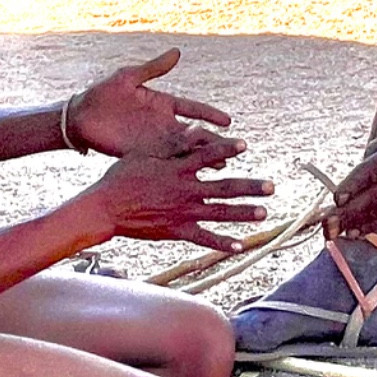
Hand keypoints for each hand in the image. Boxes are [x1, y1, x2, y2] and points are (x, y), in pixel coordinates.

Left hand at [67, 49, 230, 157]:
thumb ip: (154, 68)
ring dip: (202, 156)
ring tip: (222, 163)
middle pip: (195, 133)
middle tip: (235, 148)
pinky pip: (165, 161)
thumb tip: (178, 51)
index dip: (210, 114)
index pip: (193, 109)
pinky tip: (193, 172)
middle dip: (214, 140)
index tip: (228, 121)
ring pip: (184, 150)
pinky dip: (180, 166)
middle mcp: (163, 123)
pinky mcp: (142, 154)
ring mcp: (154, 140)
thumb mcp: (129, 77)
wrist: (80, 117)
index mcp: (163, 103)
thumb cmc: (103, 93)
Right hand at [82, 130, 271, 252]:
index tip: (245, 145)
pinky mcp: (177, 231)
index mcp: (177, 169)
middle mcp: (185, 190)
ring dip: (244, 213)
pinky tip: (240, 246)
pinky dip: (222, 243)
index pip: (208, 156)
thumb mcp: (144, 154)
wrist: (106, 208)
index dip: (227, 149)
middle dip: (250, 187)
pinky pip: (204, 238)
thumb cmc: (121, 177)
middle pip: (224, 187)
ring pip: (220, 213)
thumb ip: (171, 145)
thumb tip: (193, 130)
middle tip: (271, 186)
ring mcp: (183, 213)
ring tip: (264, 212)